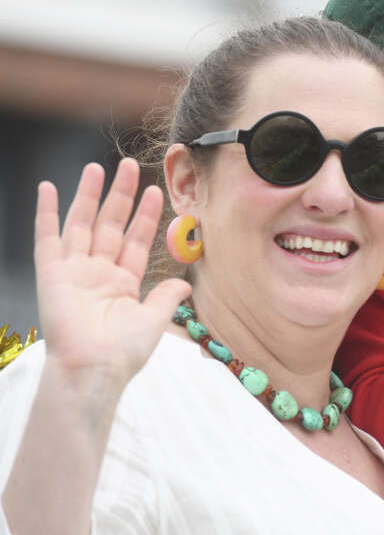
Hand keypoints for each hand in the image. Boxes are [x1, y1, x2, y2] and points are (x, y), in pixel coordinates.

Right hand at [34, 158, 190, 386]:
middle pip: (110, 224)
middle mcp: (98, 272)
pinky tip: (47, 188)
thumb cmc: (123, 352)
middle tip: (129, 165)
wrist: (93, 369)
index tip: (157, 191)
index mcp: (122, 282)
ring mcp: (74, 270)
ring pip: (82, 223)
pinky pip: (47, 237)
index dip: (146, 215)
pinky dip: (46, 212)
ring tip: (96, 167)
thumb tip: (186, 284)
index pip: (136, 239)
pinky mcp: (51, 274)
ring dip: (89, 195)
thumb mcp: (154, 320)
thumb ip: (167, 297)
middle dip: (120, 194)